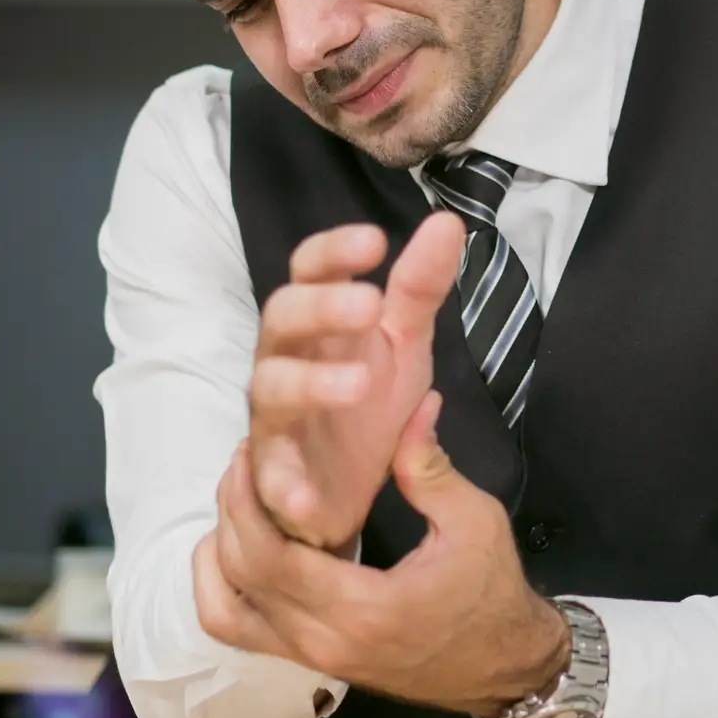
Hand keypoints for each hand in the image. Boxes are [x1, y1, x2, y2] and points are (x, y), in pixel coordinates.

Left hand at [196, 391, 571, 716]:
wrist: (506, 666)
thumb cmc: (493, 594)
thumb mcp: (474, 521)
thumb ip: (429, 468)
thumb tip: (413, 405)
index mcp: (363, 608)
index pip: (269, 556)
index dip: (245, 500)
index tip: (252, 453)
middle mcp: (324, 641)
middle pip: (239, 575)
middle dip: (230, 511)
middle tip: (244, 463)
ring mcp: (313, 659)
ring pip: (224, 612)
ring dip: (218, 557)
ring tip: (238, 507)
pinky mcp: (312, 662)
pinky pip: (243, 631)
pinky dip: (226, 591)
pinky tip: (242, 552)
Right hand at [247, 214, 464, 551]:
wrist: (345, 492)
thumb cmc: (365, 406)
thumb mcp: (403, 345)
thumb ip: (420, 288)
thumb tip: (448, 221)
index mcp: (318, 324)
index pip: (308, 270)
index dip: (333, 251)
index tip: (376, 241)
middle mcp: (285, 361)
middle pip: (281, 318)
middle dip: (320, 307)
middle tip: (369, 304)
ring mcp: (276, 419)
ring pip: (269, 388)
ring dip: (309, 383)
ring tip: (359, 383)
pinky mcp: (276, 477)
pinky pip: (270, 480)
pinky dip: (284, 487)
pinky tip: (307, 495)